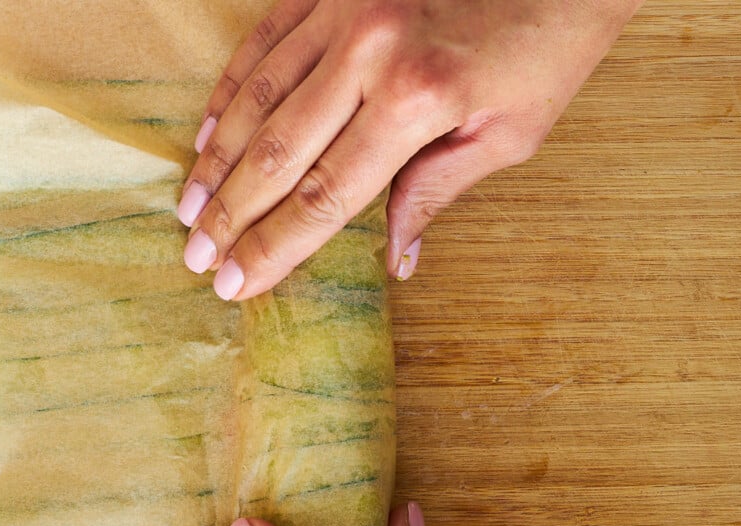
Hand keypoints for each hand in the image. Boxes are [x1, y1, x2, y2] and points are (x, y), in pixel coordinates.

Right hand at [178, 0, 642, 299]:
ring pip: (258, 97)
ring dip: (220, 159)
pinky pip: (265, 40)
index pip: (325, 196)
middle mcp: (369, 52)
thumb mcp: (509, 134)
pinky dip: (232, 90)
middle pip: (279, 154)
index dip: (274, 246)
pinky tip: (210, 132)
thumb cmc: (549, 46)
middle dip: (233, 214)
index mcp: (418, 101)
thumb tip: (392, 257)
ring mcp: (344, 9)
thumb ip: (435, 192)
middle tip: (196, 257)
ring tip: (191, 208)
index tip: (235, 283)